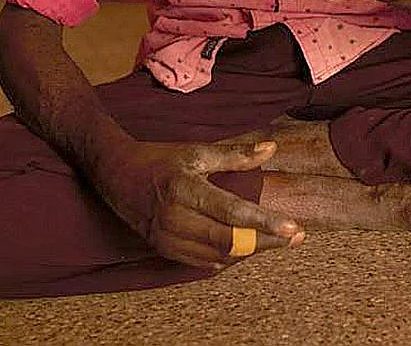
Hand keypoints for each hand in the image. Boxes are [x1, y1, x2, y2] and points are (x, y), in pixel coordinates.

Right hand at [94, 139, 302, 268]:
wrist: (115, 173)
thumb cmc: (159, 159)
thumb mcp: (197, 152)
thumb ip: (235, 155)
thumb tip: (271, 148)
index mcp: (185, 188)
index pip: (232, 212)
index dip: (265, 223)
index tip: (293, 228)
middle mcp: (174, 217)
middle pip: (229, 241)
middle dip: (266, 241)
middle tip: (295, 236)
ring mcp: (166, 237)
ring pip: (218, 256)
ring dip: (249, 252)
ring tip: (275, 239)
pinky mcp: (163, 249)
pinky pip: (202, 263)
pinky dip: (228, 258)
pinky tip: (245, 247)